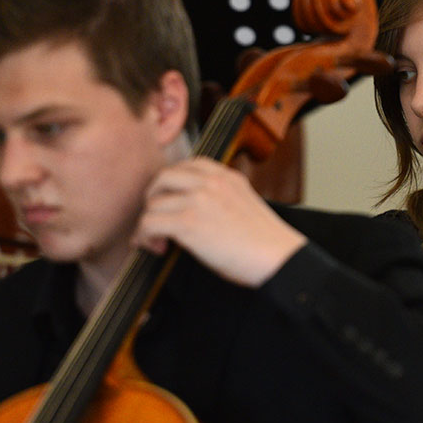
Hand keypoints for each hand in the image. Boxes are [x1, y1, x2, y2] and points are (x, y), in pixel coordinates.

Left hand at [133, 157, 306, 286]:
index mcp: (227, 176)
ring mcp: (198, 200)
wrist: (277, 258)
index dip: (174, 183)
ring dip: (150, 223)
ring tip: (158, 240)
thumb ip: (222, 197)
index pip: (189, 165)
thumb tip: (197, 210)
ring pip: (153, 203)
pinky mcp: (187, 223)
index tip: (173, 200)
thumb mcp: (246, 204)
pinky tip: (157, 248)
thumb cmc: (265, 242)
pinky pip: (149, 223)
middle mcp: (211, 182)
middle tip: (158, 218)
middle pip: (163, 177)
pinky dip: (145, 237)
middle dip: (155, 198)